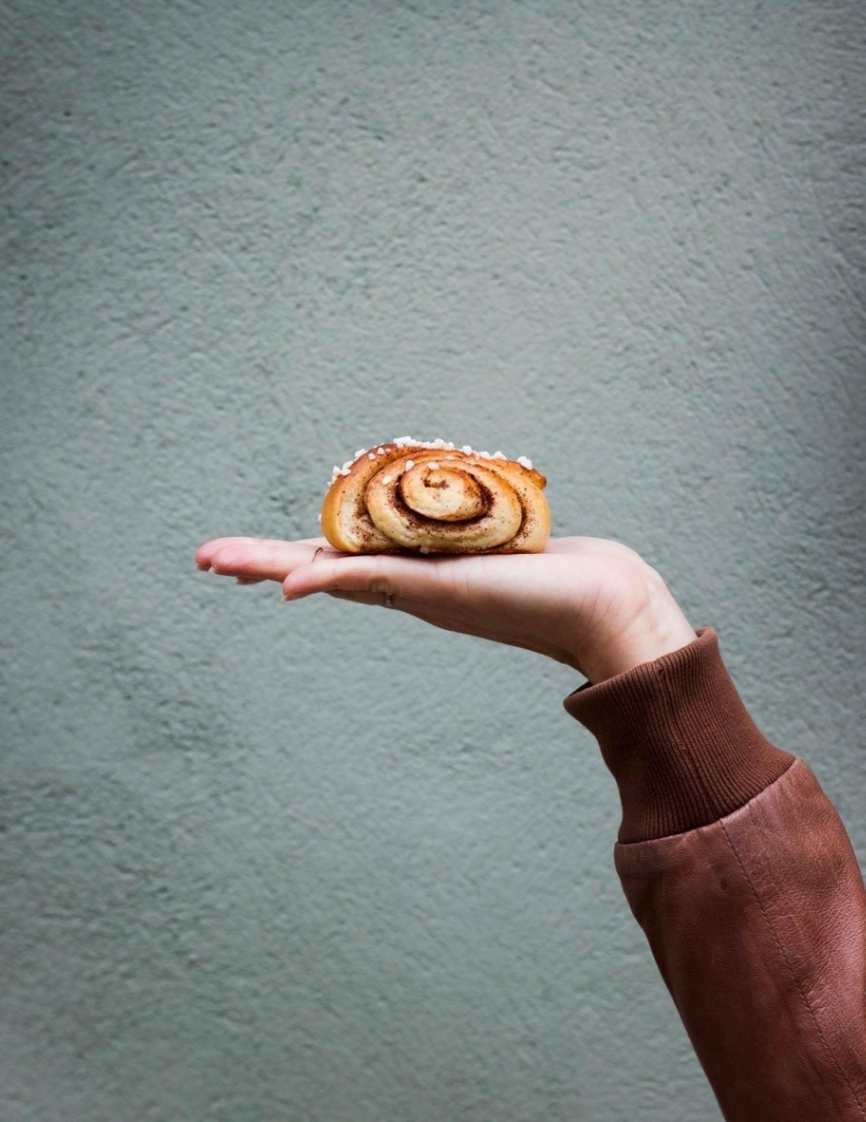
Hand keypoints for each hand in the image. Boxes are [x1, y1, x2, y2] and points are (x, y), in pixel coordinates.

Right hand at [195, 535, 695, 684]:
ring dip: (270, 567)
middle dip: (257, 561)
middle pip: (317, 568)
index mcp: (410, 570)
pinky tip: (288, 587)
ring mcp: (415, 587)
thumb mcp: (494, 542)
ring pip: (329, 574)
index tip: (239, 556)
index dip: (287, 556)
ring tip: (216, 562)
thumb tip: (471, 518)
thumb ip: (471, 534)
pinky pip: (370, 581)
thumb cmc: (553, 572)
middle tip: (202, 559)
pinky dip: (328, 581)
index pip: (335, 559)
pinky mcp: (437, 588)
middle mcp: (405, 582)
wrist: (598, 603)